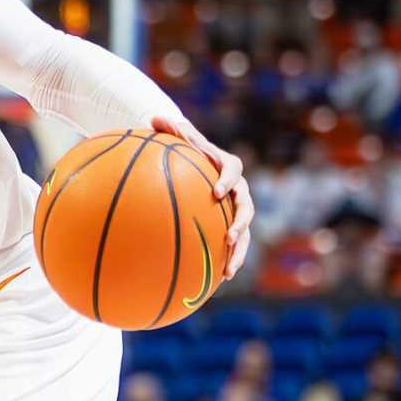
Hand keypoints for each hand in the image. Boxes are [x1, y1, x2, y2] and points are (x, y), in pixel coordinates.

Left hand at [151, 116, 252, 279]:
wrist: (197, 161)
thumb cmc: (184, 147)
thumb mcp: (177, 136)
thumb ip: (170, 130)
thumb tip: (154, 117)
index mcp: (226, 165)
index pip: (233, 169)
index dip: (227, 180)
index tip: (217, 192)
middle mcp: (236, 188)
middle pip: (246, 206)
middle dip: (240, 223)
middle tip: (230, 237)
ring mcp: (235, 208)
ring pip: (244, 232)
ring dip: (239, 252)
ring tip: (228, 271)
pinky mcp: (229, 225)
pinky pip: (231, 245)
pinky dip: (226, 260)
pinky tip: (214, 283)